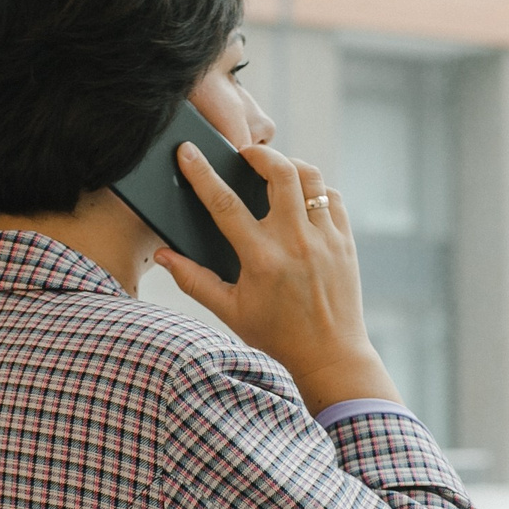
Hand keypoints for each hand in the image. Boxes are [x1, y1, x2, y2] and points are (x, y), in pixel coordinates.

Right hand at [154, 141, 401, 413]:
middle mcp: (295, 243)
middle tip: (245, 154)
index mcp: (261, 259)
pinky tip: (301, 198)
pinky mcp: (345, 242)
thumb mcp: (229, 310)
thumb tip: (163, 255)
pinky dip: (315, 190)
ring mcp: (325, 239)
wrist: (330, 355)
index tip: (188, 152)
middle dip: (258, 154)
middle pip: (279, 172)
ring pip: (311, 177)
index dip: (202, 173)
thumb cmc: (276, 335)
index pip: (224, 204)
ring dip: (290, 164)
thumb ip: (193, 280)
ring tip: (274, 169)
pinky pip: (331, 198)